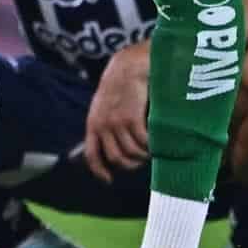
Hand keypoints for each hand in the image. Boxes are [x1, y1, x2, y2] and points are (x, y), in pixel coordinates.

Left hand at [82, 40, 152, 173]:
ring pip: (132, 153)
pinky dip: (152, 147)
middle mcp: (102, 126)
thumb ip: (107, 125)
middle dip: (131, 164)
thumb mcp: (105, 107)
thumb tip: (116, 148)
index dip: (100, 170)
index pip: (92, 155)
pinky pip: (143, 143)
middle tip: (142, 160)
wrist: (129, 67)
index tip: (109, 180)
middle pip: (116, 158)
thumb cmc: (121, 87)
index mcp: (93, 124)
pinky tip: (156, 143)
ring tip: (151, 150)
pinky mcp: (131, 119)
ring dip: (144, 156)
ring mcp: (116, 123)